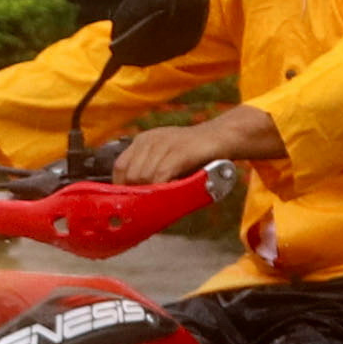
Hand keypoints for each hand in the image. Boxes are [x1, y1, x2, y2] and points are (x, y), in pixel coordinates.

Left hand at [108, 106, 283, 188]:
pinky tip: (167, 197)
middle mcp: (150, 140)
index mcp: (143, 140)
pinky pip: (161, 176)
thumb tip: (137, 200)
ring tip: (158, 205)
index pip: (120, 166)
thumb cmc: (196, 154)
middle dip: (136, 193)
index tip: (128, 202)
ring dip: (150, 194)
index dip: (121, 186)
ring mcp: (164, 144)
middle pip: (130, 174)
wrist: (222, 136)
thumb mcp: (168, 158)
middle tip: (146, 207)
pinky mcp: (179, 151)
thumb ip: (152, 173)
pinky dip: (161, 190)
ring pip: (144, 177)